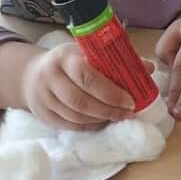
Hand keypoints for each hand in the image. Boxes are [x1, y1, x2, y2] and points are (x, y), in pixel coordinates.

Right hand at [19, 43, 145, 130]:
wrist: (31, 75)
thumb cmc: (68, 62)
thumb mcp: (88, 53)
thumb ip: (117, 60)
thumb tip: (149, 68)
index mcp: (64, 58)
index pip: (87, 77)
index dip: (110, 92)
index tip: (130, 100)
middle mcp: (50, 78)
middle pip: (80, 101)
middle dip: (108, 110)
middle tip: (128, 112)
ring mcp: (44, 98)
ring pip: (76, 116)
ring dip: (101, 119)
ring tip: (117, 116)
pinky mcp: (44, 116)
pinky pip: (70, 126)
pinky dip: (90, 126)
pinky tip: (102, 122)